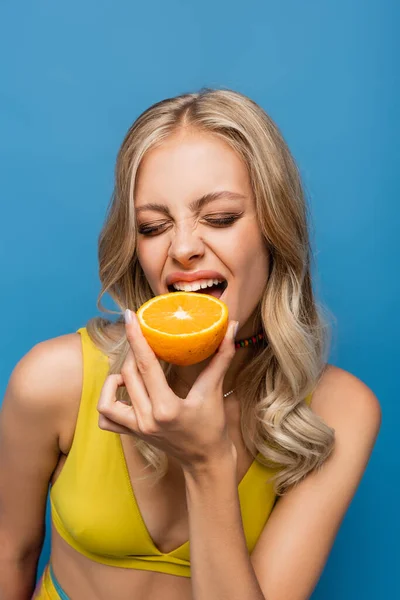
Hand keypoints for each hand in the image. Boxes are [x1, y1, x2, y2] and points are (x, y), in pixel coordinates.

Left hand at [97, 311, 237, 469]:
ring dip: (116, 380)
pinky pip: (107, 418)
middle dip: (132, 352)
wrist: (206, 461)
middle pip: (128, 375)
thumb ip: (221, 357)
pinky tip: (124, 390)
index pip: (146, 365)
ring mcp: (137, 430)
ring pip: (108, 399)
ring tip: (131, 370)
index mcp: (167, 408)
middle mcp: (147, 420)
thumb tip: (230, 327)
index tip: (130, 316)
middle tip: (142, 338)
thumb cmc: (213, 427)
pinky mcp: (132, 435)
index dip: (136, 338)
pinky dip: (109, 401)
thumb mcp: (215, 391)